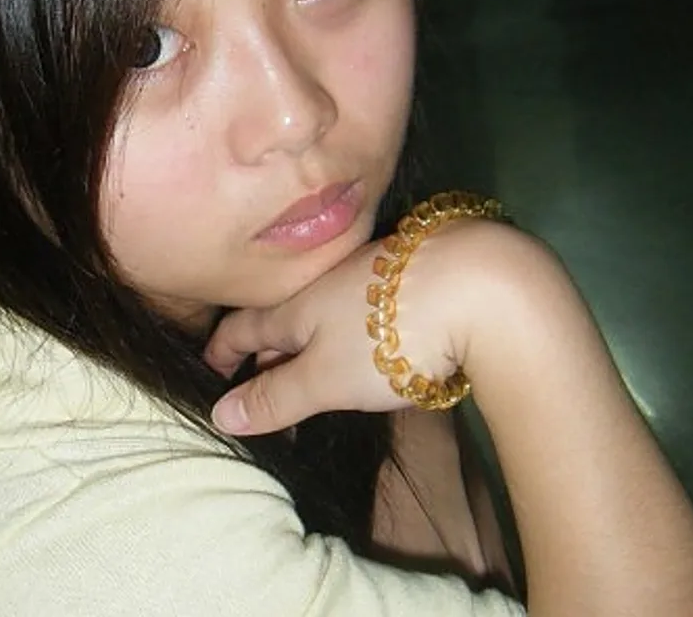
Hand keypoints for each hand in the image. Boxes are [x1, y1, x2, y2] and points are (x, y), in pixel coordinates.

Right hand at [204, 219, 498, 434]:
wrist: (482, 287)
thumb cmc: (389, 336)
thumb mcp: (325, 378)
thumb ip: (275, 397)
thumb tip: (219, 415)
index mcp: (295, 307)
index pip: (242, 328)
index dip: (222, 350)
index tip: (210, 369)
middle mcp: (325, 285)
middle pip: (281, 319)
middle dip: (264, 351)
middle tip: (257, 388)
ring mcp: (369, 277)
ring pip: (321, 313)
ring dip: (306, 343)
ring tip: (306, 374)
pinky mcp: (409, 280)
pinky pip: (357, 310)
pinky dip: (344, 333)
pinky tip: (362, 347)